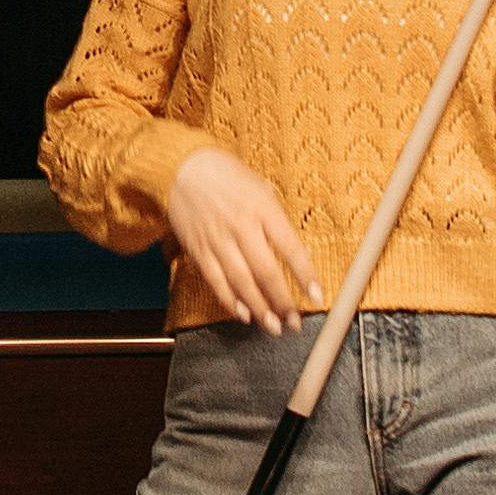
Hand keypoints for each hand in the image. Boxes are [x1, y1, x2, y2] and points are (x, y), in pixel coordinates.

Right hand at [152, 146, 321, 334]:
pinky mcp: (198, 249)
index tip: (316, 296)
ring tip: (273, 327)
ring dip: (259, 309)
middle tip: (294, 322)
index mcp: (262, 208)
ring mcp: (217, 240)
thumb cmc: (225, 175)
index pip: (290, 247)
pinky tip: (242, 314)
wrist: (179, 168)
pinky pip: (215, 281)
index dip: (305, 275)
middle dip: (282, 302)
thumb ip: (277, 221)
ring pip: (241, 282)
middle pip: (266, 272)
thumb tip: (298, 255)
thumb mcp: (260, 189)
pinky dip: (229, 301)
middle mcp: (240, 226)